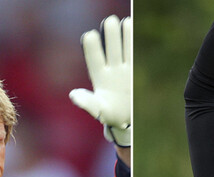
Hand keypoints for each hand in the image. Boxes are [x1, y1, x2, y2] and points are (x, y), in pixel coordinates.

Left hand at [69, 15, 130, 147]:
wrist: (127, 119)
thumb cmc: (109, 115)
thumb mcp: (99, 111)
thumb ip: (87, 103)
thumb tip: (73, 95)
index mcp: (99, 77)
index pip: (94, 60)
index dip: (92, 48)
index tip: (90, 35)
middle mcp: (112, 70)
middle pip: (111, 50)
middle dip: (110, 36)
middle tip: (109, 20)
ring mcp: (125, 70)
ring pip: (125, 50)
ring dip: (125, 36)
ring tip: (126, 21)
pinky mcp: (137, 73)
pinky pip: (137, 58)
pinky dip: (138, 46)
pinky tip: (140, 34)